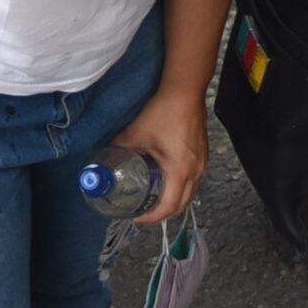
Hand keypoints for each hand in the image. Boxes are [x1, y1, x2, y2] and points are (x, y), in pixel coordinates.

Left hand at [112, 89, 206, 225]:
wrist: (185, 90)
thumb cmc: (162, 112)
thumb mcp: (134, 133)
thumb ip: (118, 148)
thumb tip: (104, 159)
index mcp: (180, 171)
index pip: (169, 206)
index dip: (152, 217)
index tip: (136, 216)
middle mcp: (196, 171)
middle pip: (182, 205)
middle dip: (162, 212)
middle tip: (143, 211)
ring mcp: (202, 162)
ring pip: (191, 193)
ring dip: (173, 200)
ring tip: (154, 198)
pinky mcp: (203, 153)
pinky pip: (194, 179)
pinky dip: (181, 186)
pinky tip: (168, 180)